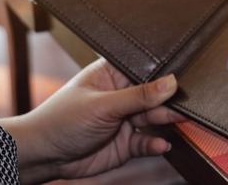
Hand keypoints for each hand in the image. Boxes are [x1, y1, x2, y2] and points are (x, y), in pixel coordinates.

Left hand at [0, 59, 187, 183]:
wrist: (43, 156)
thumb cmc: (61, 120)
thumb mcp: (103, 104)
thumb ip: (139, 95)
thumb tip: (171, 82)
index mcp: (113, 75)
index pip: (145, 69)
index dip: (163, 73)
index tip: (182, 77)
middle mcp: (122, 96)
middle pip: (155, 94)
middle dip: (169, 100)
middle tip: (185, 104)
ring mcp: (125, 120)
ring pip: (155, 117)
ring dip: (167, 120)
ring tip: (179, 122)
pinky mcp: (126, 143)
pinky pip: (147, 142)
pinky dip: (156, 144)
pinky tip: (160, 144)